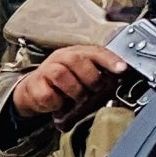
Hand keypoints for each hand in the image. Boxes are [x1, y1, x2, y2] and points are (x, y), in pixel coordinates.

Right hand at [10, 42, 124, 117]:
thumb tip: (117, 83)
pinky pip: (48, 95)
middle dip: (91, 78)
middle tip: (95, 91)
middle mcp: (60, 58)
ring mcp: (46, 70)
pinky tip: (60, 105)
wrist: (33, 91)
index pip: (95, 51)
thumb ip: (98, 77)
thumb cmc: (62, 84)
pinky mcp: (34, 86)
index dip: (110, 60)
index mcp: (76, 53)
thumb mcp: (81, 77)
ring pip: (61, 75)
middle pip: (76, 60)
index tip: (122, 69)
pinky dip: (57, 103)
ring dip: (74, 91)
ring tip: (78, 99)